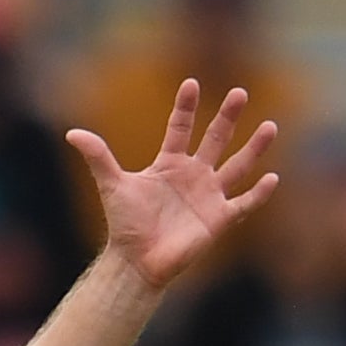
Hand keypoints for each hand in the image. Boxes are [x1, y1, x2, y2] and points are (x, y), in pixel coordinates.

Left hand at [67, 79, 278, 290]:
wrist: (136, 261)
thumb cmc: (125, 224)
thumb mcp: (112, 185)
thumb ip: (98, 157)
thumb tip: (72, 133)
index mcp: (169, 165)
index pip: (180, 129)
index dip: (185, 107)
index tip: (191, 83)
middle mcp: (193, 176)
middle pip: (215, 140)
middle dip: (227, 117)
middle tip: (239, 92)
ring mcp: (209, 196)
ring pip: (238, 166)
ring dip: (254, 148)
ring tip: (271, 126)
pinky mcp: (219, 219)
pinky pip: (244, 204)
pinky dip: (259, 193)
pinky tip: (273, 178)